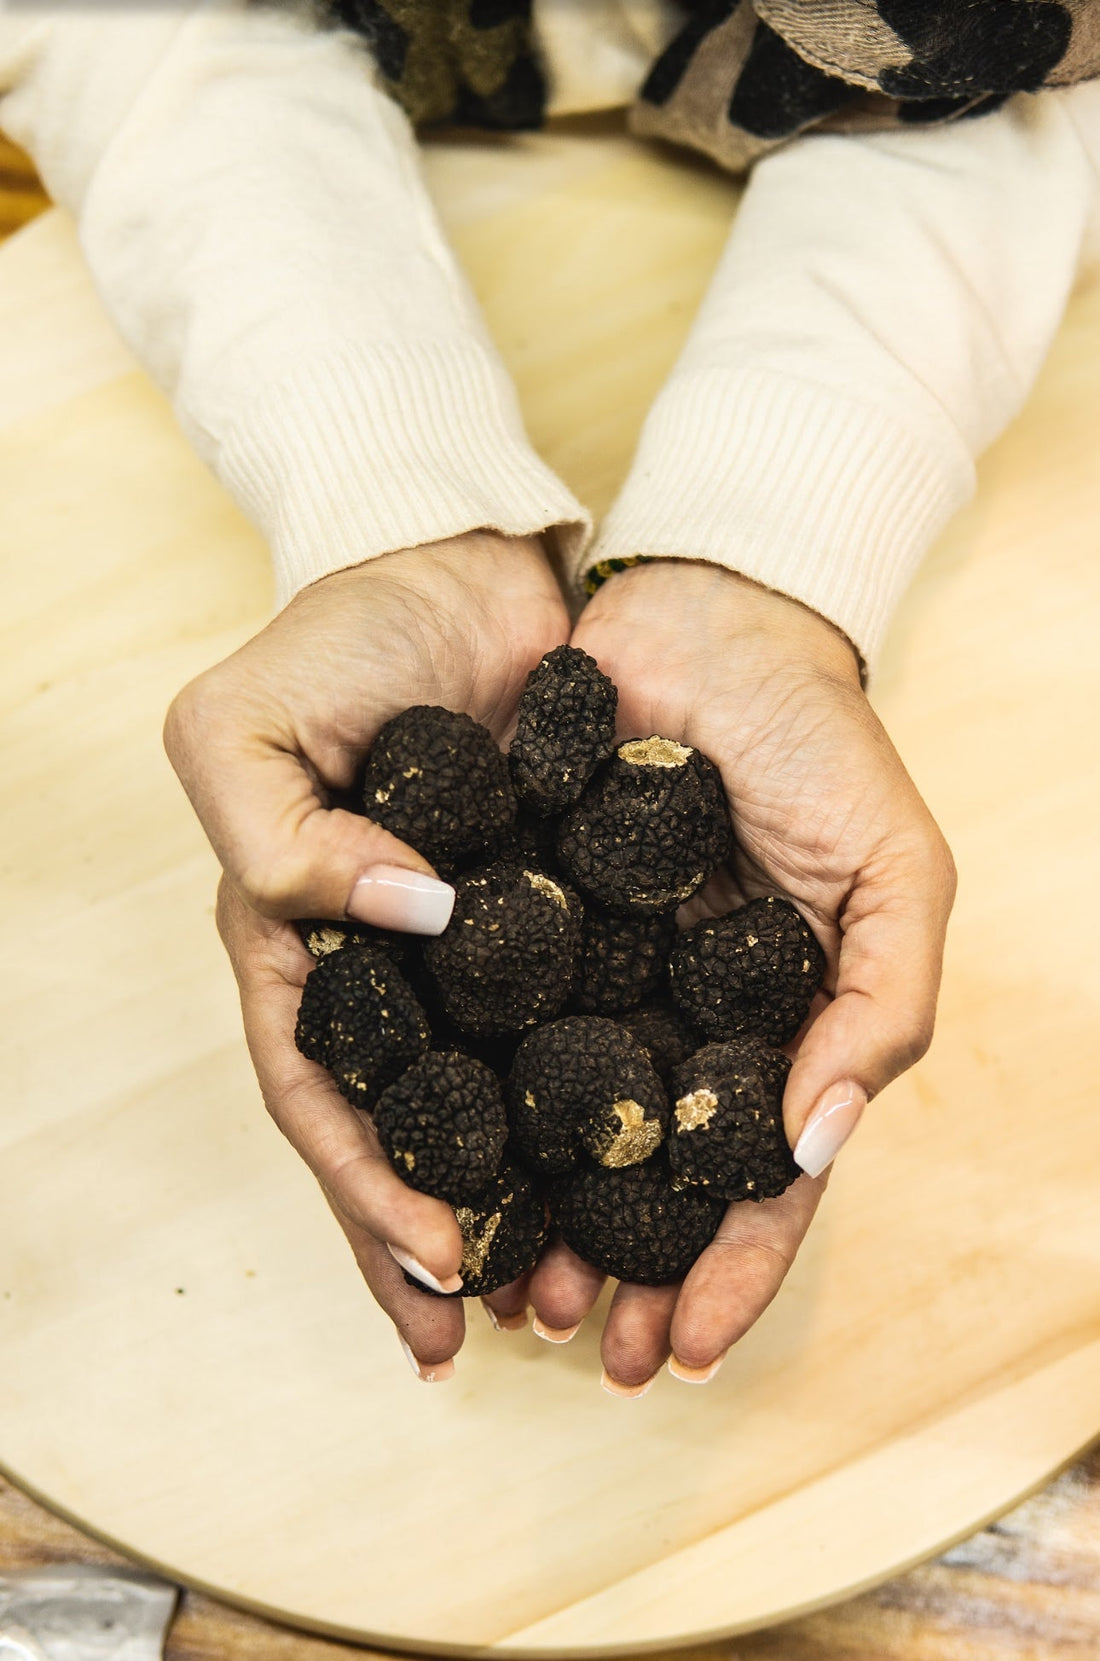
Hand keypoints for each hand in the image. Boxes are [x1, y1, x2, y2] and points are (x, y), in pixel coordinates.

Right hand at [164, 532, 569, 1379]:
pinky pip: (578, 1025)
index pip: (320, 1097)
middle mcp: (387, 970)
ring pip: (496, 1102)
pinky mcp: (562, 920)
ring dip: (522, 1200)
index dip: (366, 1192)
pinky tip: (633, 1170)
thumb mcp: (242, 730)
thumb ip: (285, 841)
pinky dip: (593, 1101)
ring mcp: (476, 952)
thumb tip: (405, 919)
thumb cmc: (335, 637)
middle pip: (408, 1133)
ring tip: (570, 1292)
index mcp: (297, 945)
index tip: (438, 1271)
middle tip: (497, 1337)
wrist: (456, 563)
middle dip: (439, 1241)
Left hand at [513, 558, 955, 1392]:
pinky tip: (436, 1163)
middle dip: (611, 1275)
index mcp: (766, 1031)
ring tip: (497, 1289)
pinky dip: (463, 1099)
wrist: (710, 617)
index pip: (753, 1185)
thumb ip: (879, 1009)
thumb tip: (814, 1148)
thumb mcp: (896, 876)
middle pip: (641, 1184)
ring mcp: (588, 980)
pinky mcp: (507, 926)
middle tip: (567, 1345)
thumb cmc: (822, 746)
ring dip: (529, 1218)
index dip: (725, 1276)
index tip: (677, 1352)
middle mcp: (672, 1024)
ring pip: (553, 1130)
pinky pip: (478, 1025)